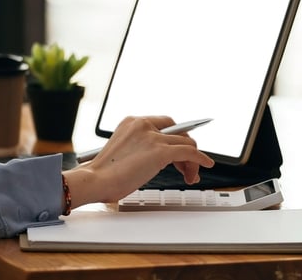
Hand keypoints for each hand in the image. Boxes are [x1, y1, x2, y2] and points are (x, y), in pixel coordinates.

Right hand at [65, 116, 214, 206]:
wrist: (95, 180)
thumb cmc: (103, 173)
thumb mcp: (122, 151)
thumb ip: (140, 147)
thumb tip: (158, 158)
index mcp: (132, 122)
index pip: (164, 123)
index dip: (175, 136)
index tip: (182, 147)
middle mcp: (143, 124)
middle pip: (178, 131)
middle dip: (186, 147)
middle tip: (186, 165)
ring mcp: (152, 137)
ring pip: (186, 143)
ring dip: (192, 160)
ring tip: (189, 175)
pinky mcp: (160, 151)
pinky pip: (189, 152)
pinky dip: (200, 159)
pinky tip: (205, 165)